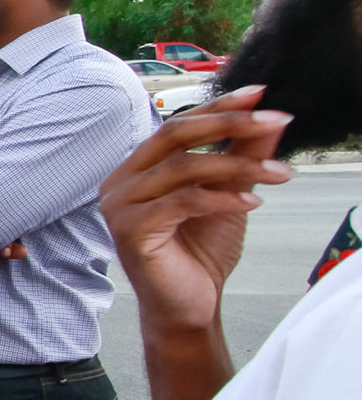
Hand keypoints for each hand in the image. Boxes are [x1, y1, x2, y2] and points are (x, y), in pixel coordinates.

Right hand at [99, 85, 292, 332]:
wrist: (189, 306)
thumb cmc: (199, 253)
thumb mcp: (228, 194)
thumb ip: (242, 156)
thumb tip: (269, 119)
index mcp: (137, 169)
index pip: (177, 124)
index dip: (218, 106)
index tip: (260, 94)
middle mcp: (120, 182)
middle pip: (174, 134)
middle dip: (229, 123)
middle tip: (273, 120)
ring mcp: (120, 206)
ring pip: (182, 167)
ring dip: (238, 166)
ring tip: (278, 175)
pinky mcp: (130, 230)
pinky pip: (182, 201)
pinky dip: (222, 198)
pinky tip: (252, 202)